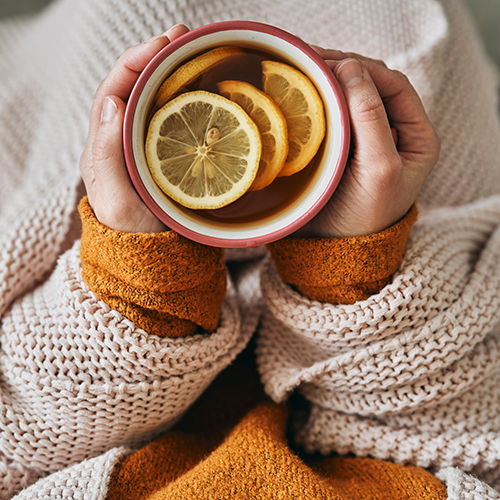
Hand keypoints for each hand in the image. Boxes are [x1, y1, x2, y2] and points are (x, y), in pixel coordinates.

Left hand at [79, 24, 189, 232]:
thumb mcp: (116, 199)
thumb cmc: (133, 233)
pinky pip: (176, 118)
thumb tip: (111, 101)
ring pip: (156, 98)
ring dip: (175, 71)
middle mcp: (123, 138)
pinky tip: (206, 87)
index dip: (136, 61)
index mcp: (104, 144)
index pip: (115, 89)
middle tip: (184, 36)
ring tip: (196, 50)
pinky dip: (189, 97)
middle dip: (158, 56)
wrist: (154, 258)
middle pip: (136, 86)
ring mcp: (147, 145)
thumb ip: (107, 155)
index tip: (162, 45)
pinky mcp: (169, 154)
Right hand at [295, 48, 439, 237]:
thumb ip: (371, 119)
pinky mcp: (340, 148)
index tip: (334, 64)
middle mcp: (393, 133)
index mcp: (416, 136)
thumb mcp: (379, 169)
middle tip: (311, 60)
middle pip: (371, 86)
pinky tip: (301, 94)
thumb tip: (352, 69)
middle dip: (344, 69)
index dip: (366, 70)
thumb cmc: (365, 216)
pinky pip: (332, 115)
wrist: (335, 248)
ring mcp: (365, 139)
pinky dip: (318, 101)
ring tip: (303, 70)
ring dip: (329, 82)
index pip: (394, 87)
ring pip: (350, 98)